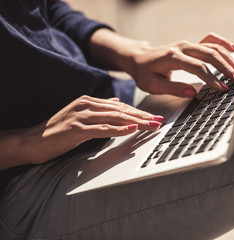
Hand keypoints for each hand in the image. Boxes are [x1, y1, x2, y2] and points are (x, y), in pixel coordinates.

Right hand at [28, 95, 164, 163]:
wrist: (32, 140)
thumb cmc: (58, 130)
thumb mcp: (80, 115)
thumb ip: (99, 108)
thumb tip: (117, 102)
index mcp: (89, 101)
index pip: (120, 107)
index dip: (139, 112)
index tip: (154, 118)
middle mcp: (87, 105)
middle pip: (121, 110)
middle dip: (142, 117)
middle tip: (159, 121)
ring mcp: (81, 116)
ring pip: (115, 117)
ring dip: (135, 122)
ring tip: (151, 126)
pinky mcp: (76, 129)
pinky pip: (101, 129)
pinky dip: (118, 129)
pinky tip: (130, 130)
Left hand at [131, 33, 233, 97]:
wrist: (139, 58)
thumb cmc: (144, 72)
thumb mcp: (152, 85)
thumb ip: (173, 88)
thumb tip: (193, 93)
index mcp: (172, 57)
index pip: (198, 67)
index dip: (212, 78)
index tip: (222, 88)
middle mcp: (182, 47)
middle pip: (210, 55)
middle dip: (226, 67)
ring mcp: (187, 44)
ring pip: (213, 48)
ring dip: (228, 58)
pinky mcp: (190, 45)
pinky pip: (210, 40)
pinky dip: (222, 43)